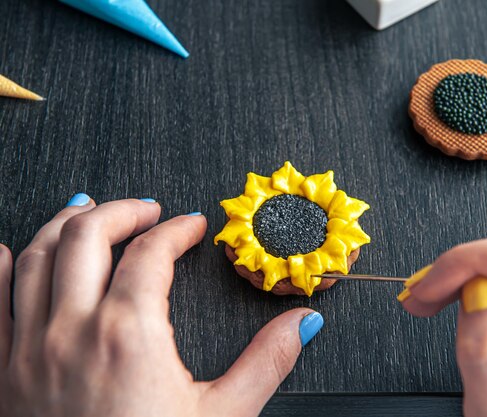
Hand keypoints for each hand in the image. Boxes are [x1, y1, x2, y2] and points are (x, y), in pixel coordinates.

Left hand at [0, 195, 323, 416]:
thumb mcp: (224, 415)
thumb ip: (267, 361)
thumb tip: (302, 323)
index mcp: (129, 335)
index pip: (152, 253)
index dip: (177, 230)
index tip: (191, 226)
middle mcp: (71, 332)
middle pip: (88, 235)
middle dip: (122, 211)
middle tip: (146, 209)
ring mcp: (27, 351)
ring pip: (36, 256)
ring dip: (63, 224)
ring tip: (85, 209)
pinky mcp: (1, 374)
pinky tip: (5, 253)